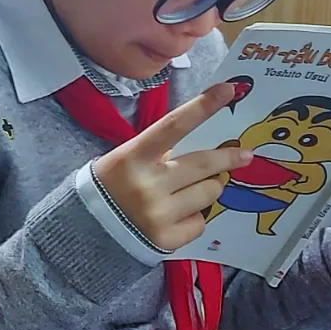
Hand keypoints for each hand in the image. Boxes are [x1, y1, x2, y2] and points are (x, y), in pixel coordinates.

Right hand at [92, 83, 252, 251]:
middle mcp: (147, 186)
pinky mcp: (167, 240)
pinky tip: (176, 216)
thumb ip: (161, 152)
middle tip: (243, 154)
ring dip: (209, 188)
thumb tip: (209, 152)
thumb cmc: (112, 186)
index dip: (202, 107)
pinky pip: (201, 221)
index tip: (228, 90)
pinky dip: (194, 217)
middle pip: (204, 165)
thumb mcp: (127, 159)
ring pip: (210, 193)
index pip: (174, 127)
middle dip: (227, 158)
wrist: (87, 231)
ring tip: (191, 191)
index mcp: (133, 157)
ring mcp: (158, 215)